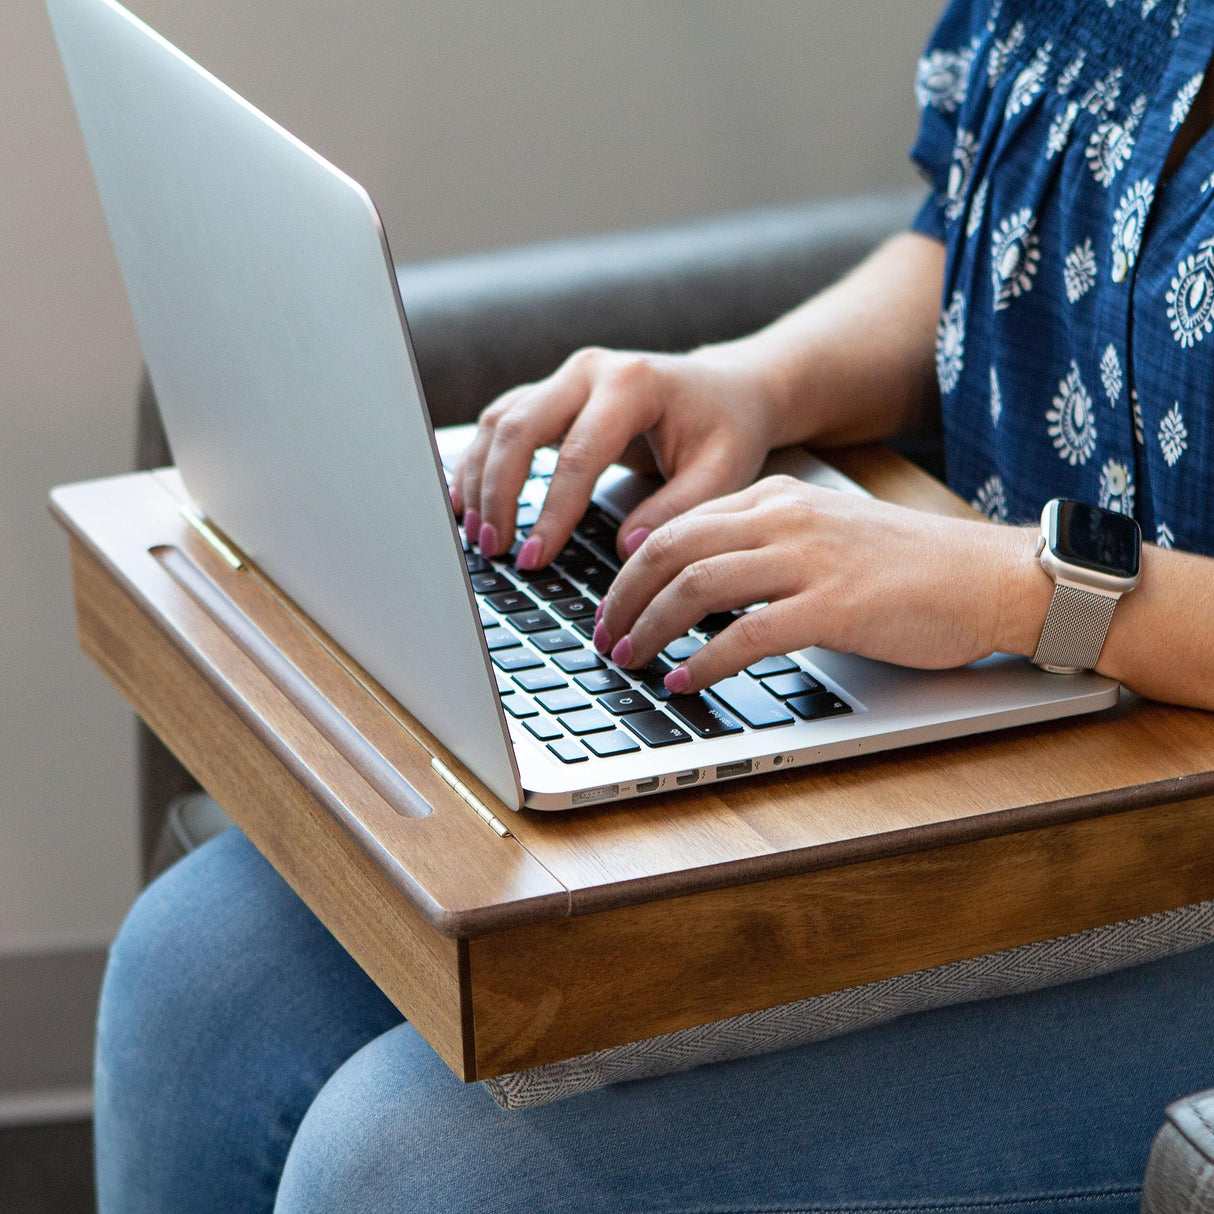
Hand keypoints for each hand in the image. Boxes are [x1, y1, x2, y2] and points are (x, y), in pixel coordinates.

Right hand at [449, 345, 779, 565]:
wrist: (729, 389)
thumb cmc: (728, 430)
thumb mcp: (723, 472)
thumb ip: (677, 510)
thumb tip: (624, 549)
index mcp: (633, 384)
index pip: (577, 454)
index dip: (551, 512)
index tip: (535, 558)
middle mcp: (590, 370)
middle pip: (519, 428)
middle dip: (498, 493)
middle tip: (494, 549)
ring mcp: (565, 377)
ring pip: (500, 422)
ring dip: (480, 479)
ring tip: (476, 536)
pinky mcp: (552, 393)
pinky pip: (502, 423)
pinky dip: (479, 462)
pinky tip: (466, 502)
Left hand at [592, 476, 1047, 692]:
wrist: (990, 576)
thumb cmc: (911, 567)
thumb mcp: (825, 536)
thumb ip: (764, 547)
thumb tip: (699, 587)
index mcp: (777, 498)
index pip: (677, 523)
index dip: (630, 567)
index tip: (610, 603)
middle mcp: (785, 518)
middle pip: (671, 549)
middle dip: (623, 596)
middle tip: (602, 634)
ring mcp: (810, 559)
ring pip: (697, 585)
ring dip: (650, 626)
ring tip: (629, 657)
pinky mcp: (835, 606)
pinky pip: (746, 634)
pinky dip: (703, 661)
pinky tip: (684, 681)